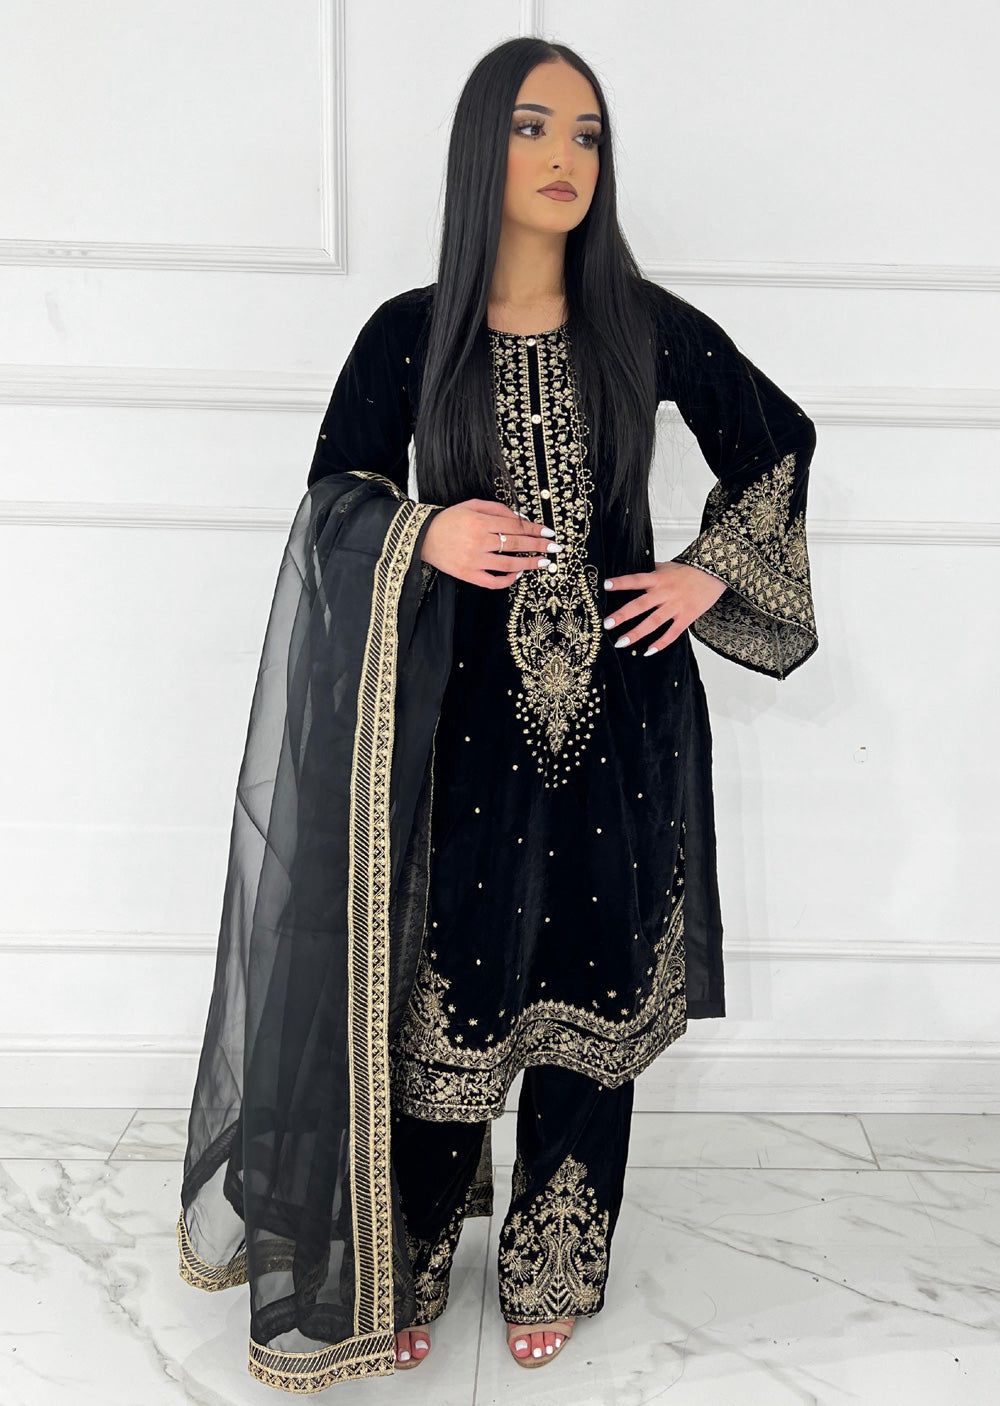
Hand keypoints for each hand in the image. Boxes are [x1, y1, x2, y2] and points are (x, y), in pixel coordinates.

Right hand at [420, 499, 562, 588]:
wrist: (423, 536)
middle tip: (554, 548)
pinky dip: (507, 580)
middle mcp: (479, 541)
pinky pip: (493, 582)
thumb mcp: (472, 505)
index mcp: (481, 522)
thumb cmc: (450, 519)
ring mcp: (474, 560)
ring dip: (529, 564)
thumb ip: (497, 509)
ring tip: (543, 563)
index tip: (548, 532)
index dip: (535, 529)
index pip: (515, 526)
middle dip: (538, 546)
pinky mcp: (468, 575)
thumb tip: (521, 519)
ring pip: (509, 564)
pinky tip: (517, 574)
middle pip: (516, 544)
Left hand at [604, 561, 727, 654]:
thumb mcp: (667, 566)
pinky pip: (672, 633)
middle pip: (641, 605)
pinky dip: (661, 643)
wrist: (715, 574)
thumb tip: (633, 570)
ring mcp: (676, 606)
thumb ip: (650, 571)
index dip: (621, 582)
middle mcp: (665, 593)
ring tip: (620, 643)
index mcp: (658, 579)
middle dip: (623, 615)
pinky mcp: (686, 617)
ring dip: (636, 633)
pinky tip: (648, 651)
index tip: (605, 586)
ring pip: (653, 622)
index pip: (636, 580)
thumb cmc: (689, 570)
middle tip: (606, 624)